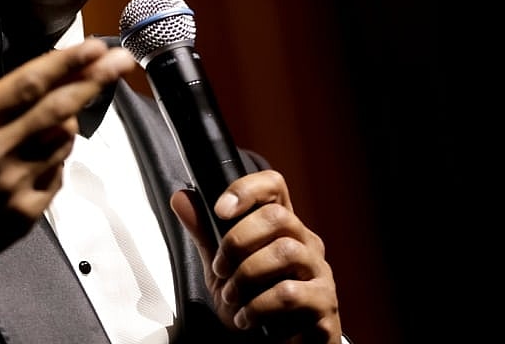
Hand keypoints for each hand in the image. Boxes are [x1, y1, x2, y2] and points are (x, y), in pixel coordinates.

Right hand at [0, 15, 135, 333]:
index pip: (29, 83)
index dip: (67, 62)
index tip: (96, 46)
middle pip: (61, 108)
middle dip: (96, 81)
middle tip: (123, 61)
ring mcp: (13, 185)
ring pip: (63, 143)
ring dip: (70, 123)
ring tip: (66, 112)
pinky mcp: (22, 215)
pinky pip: (56, 179)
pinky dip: (57, 162)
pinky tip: (44, 155)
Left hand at [170, 170, 341, 342]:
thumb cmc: (254, 303)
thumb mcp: (220, 267)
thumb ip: (204, 233)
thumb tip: (181, 198)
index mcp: (282, 227)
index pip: (274, 186)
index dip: (247, 189)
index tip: (220, 210)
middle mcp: (306, 243)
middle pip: (278, 216)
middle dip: (238, 241)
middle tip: (220, 268)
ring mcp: (319, 272)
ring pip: (286, 252)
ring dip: (247, 275)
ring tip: (231, 295)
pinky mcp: (323, 303)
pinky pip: (291, 294)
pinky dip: (258, 307)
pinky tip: (246, 318)